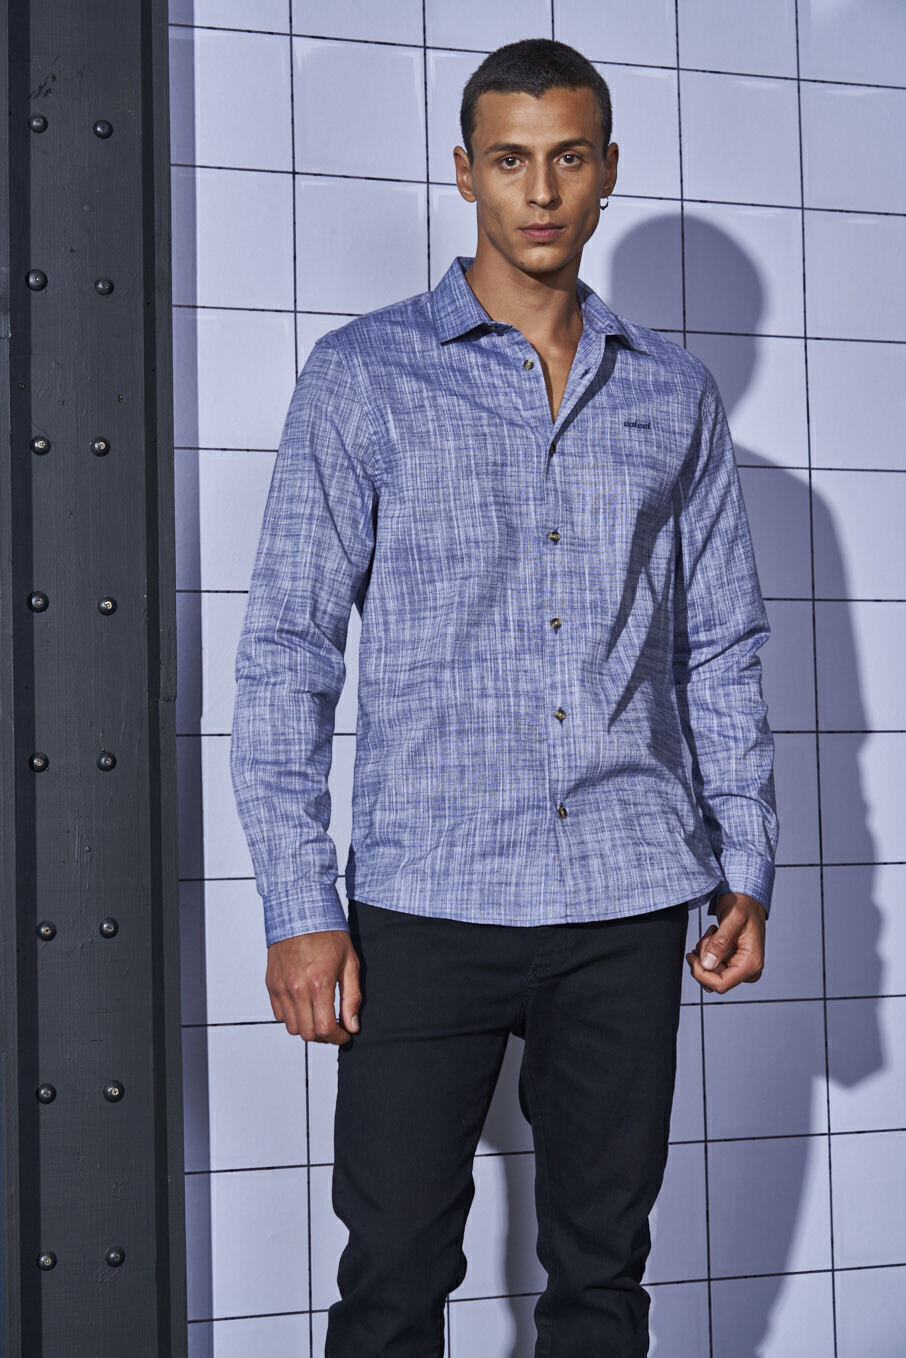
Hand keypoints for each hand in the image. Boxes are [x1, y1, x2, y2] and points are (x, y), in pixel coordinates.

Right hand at [266, 929, 361, 1043]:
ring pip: (292, 1027)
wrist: (301, 911)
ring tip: (319, 1015)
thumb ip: (352, 998)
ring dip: (307, 1027)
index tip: (345, 1034)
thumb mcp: (350, 963)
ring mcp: (281, 986)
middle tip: (334, 1026)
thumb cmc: (328, 933)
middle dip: (324, 1036)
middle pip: (307, 1033)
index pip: (325, 1029)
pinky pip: (279, 1014)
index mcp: (319, 983)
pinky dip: (292, 1016)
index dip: (338, 1037)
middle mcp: (296, 988)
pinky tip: (304, 1005)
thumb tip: (352, 1025)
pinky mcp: (271, 983)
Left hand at [686, 891, 765, 993]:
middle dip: (704, 957)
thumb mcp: (732, 919)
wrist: (746, 899)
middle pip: (713, 978)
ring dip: (705, 951)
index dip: (701, 974)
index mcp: (751, 963)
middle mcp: (748, 969)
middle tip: (710, 935)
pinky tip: (714, 935)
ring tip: (714, 932)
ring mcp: (740, 967)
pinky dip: (707, 949)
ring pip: (710, 971)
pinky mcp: (732, 962)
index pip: (721, 984)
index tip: (691, 957)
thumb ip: (720, 943)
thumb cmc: (743, 906)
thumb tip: (708, 964)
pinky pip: (711, 964)